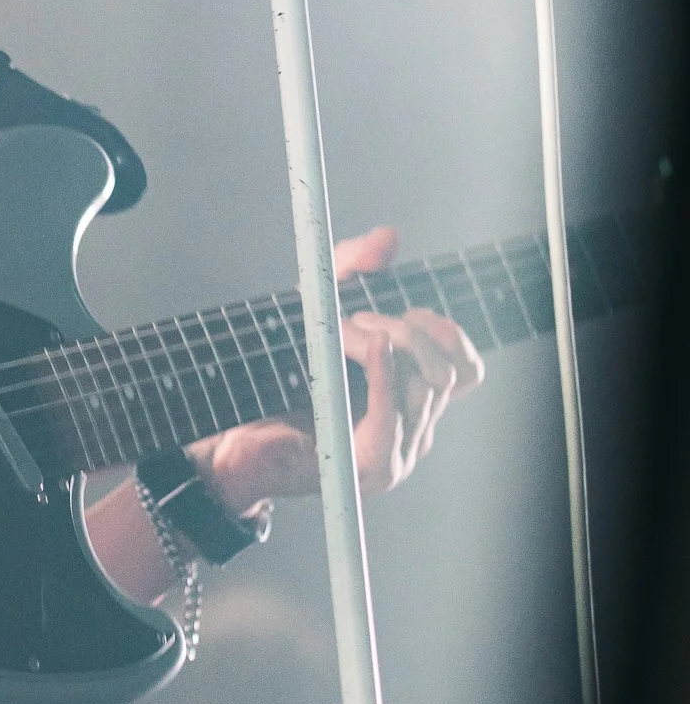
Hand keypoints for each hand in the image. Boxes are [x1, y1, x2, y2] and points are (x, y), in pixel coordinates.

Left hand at [189, 224, 484, 516]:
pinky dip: (385, 373)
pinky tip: (372, 344)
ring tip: (339, 333)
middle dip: (407, 329)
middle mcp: (415, 430)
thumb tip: (388, 237)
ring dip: (384, 342)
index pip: (469, 369)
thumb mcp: (317, 308)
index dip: (446, 332)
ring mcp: (399, 453)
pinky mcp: (373, 467)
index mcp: (414, 402)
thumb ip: (352, 269)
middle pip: (448, 371)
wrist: (234, 434)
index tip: (404, 311)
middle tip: (356, 318)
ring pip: (427, 387)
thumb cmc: (277, 377)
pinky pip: (395, 416)